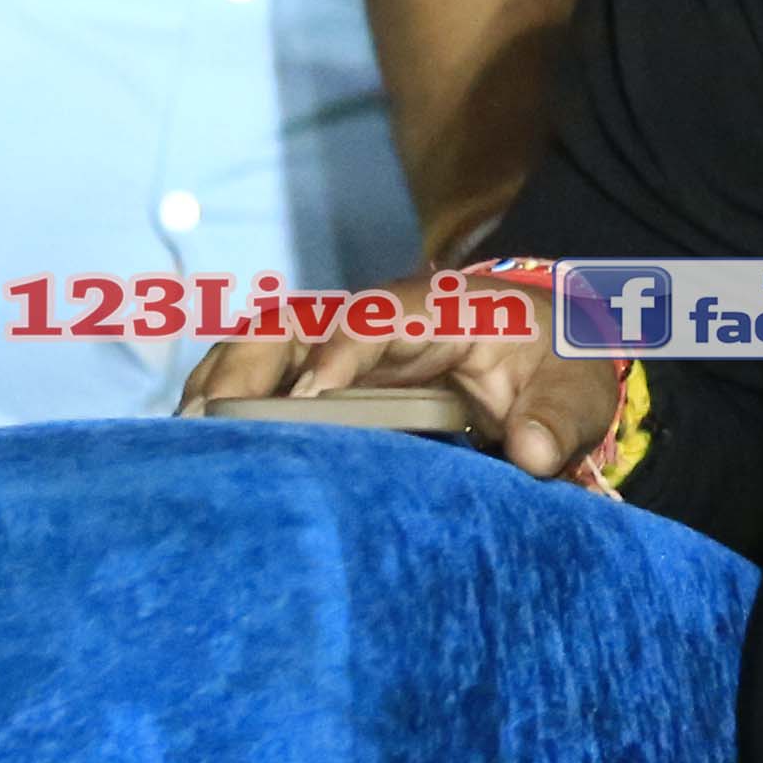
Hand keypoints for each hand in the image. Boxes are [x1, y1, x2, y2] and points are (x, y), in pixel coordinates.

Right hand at [179, 275, 626, 485]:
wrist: (549, 355)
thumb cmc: (555, 366)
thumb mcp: (576, 389)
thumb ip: (558, 418)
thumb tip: (531, 454)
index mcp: (441, 309)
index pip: (377, 316)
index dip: (342, 349)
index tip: (312, 393)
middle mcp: (378, 320)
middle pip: (297, 324)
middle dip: (251, 364)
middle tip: (211, 417)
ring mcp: (346, 347)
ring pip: (266, 350)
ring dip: (222, 385)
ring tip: (186, 439)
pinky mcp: (329, 382)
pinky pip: (266, 382)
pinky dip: (229, 406)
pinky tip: (200, 452)